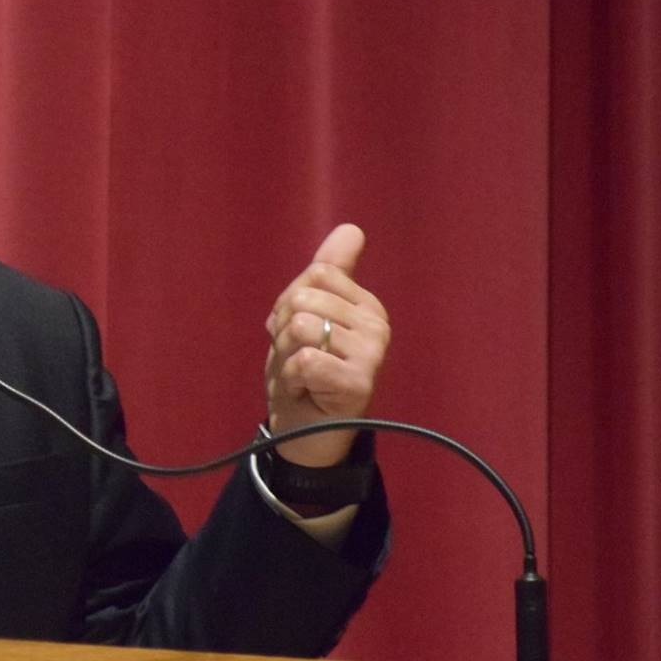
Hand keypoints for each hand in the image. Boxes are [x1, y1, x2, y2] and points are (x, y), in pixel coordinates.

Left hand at [263, 223, 390, 466]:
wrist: (305, 432)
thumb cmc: (305, 373)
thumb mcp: (308, 315)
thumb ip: (329, 272)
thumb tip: (351, 228)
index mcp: (366, 305)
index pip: (315, 275)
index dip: (289, 304)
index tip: (298, 335)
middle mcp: (377, 325)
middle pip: (303, 300)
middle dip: (283, 334)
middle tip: (298, 361)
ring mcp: (373, 354)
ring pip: (300, 327)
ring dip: (285, 358)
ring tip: (302, 376)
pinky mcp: (360, 383)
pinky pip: (304, 359)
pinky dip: (292, 378)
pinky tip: (307, 392)